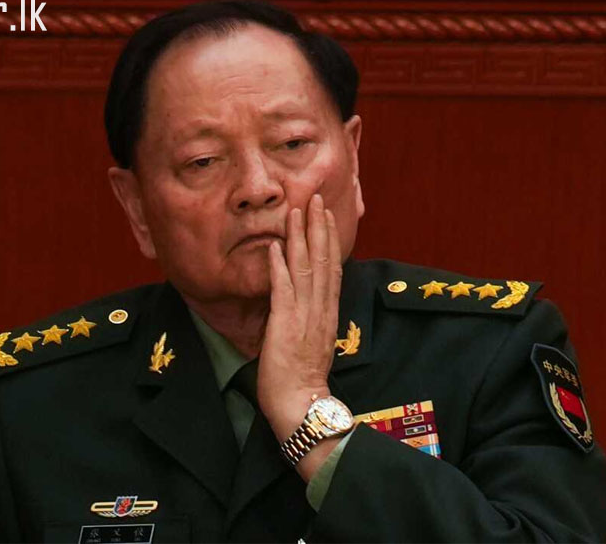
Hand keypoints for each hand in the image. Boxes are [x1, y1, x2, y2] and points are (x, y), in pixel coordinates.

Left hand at [258, 194, 343, 457]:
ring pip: (306, 268)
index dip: (327, 239)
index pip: (330, 268)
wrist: (301, 405)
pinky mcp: (286, 324)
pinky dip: (279, 266)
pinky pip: (283, 289)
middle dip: (318, 227)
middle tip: (315, 199)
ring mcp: (304, 315)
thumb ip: (312, 320)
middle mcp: (320, 309)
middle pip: (322, 260)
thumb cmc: (303, 380)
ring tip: (297, 210)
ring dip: (301, 237)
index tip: (324, 215)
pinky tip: (275, 245)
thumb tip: (308, 304)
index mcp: (326, 313)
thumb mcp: (314, 343)